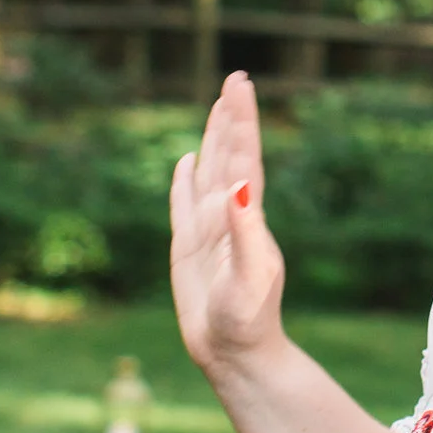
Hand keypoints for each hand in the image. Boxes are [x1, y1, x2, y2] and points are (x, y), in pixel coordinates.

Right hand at [171, 72, 290, 373]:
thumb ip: (245, 232)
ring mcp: (209, 230)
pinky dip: (183, 180)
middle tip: (235, 77)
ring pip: (207, 172)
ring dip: (212, 139)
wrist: (236, 354)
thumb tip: (237, 188)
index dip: (241, 120)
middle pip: (228, 155)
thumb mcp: (250, 276)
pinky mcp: (189, 248)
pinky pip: (183, 204)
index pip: (243, 158)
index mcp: (247, 217)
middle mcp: (230, 216)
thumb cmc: (248, 319)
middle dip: (230, 117)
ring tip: (216, 106)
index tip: (240, 84)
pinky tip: (186, 161)